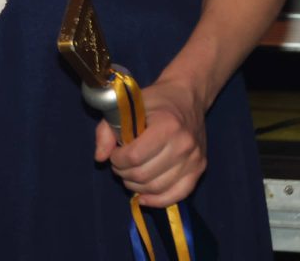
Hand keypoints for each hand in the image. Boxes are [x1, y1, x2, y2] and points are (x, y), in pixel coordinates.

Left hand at [93, 75, 207, 206]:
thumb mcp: (125, 106)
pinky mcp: (200, 169)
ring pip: (158, 187)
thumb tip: (99, 158)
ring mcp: (194, 159)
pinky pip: (178, 194)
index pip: (135, 156)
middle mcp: (184, 144)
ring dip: (136, 186)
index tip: (114, 153)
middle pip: (145, 174)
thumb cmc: (154, 101)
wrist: (186, 97)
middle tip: (119, 165)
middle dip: (124, 173)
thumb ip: (107, 130)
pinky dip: (158, 200)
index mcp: (167, 125)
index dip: (117, 160)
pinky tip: (143, 197)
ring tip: (129, 175)